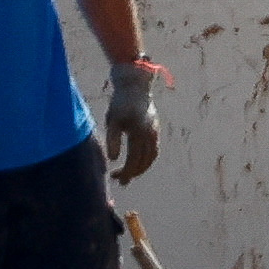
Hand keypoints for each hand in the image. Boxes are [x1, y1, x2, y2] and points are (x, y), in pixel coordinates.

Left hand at [105, 59, 164, 181]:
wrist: (136, 87)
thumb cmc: (120, 103)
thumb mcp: (112, 120)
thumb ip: (113, 139)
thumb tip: (113, 159)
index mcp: (140, 133)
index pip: (134, 160)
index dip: (125, 172)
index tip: (115, 178)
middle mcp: (150, 135)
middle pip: (144, 162)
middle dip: (132, 173)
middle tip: (119, 180)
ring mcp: (155, 133)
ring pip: (151, 158)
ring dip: (140, 168)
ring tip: (128, 173)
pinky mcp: (156, 130)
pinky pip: (154, 150)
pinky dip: (146, 160)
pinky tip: (136, 161)